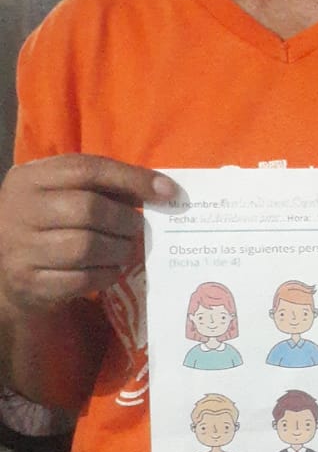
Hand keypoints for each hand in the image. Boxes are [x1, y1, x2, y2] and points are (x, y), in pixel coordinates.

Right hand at [0, 155, 176, 310]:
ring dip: (119, 249)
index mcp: (30, 178)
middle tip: (139, 228)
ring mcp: (22, 248)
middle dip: (125, 220)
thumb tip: (159, 191)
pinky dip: (106, 274)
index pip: (86, 169)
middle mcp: (20, 209)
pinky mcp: (30, 283)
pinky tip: (111, 268)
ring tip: (127, 249)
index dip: (131, 179)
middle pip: (89, 208)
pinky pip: (82, 279)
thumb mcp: (60, 193)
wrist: (3, 265)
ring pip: (86, 246)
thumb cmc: (44, 222)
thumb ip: (100, 187)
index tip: (167, 192)